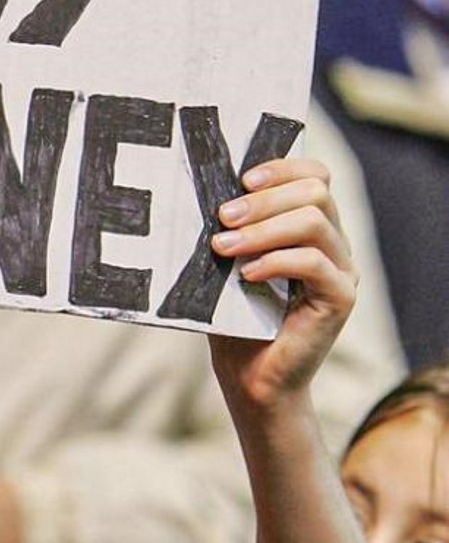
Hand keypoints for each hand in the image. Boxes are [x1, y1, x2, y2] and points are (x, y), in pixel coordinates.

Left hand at [207, 157, 356, 411]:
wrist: (249, 374)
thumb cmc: (231, 314)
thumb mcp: (226, 260)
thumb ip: (229, 226)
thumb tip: (201, 190)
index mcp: (310, 225)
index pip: (314, 174)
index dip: (281, 167)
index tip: (241, 179)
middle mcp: (334, 242)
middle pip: (315, 192)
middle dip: (264, 198)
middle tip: (223, 216)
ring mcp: (342, 270)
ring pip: (314, 222)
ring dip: (262, 229)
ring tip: (223, 247)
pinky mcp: (340, 298)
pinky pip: (314, 263)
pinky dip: (275, 261)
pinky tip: (245, 274)